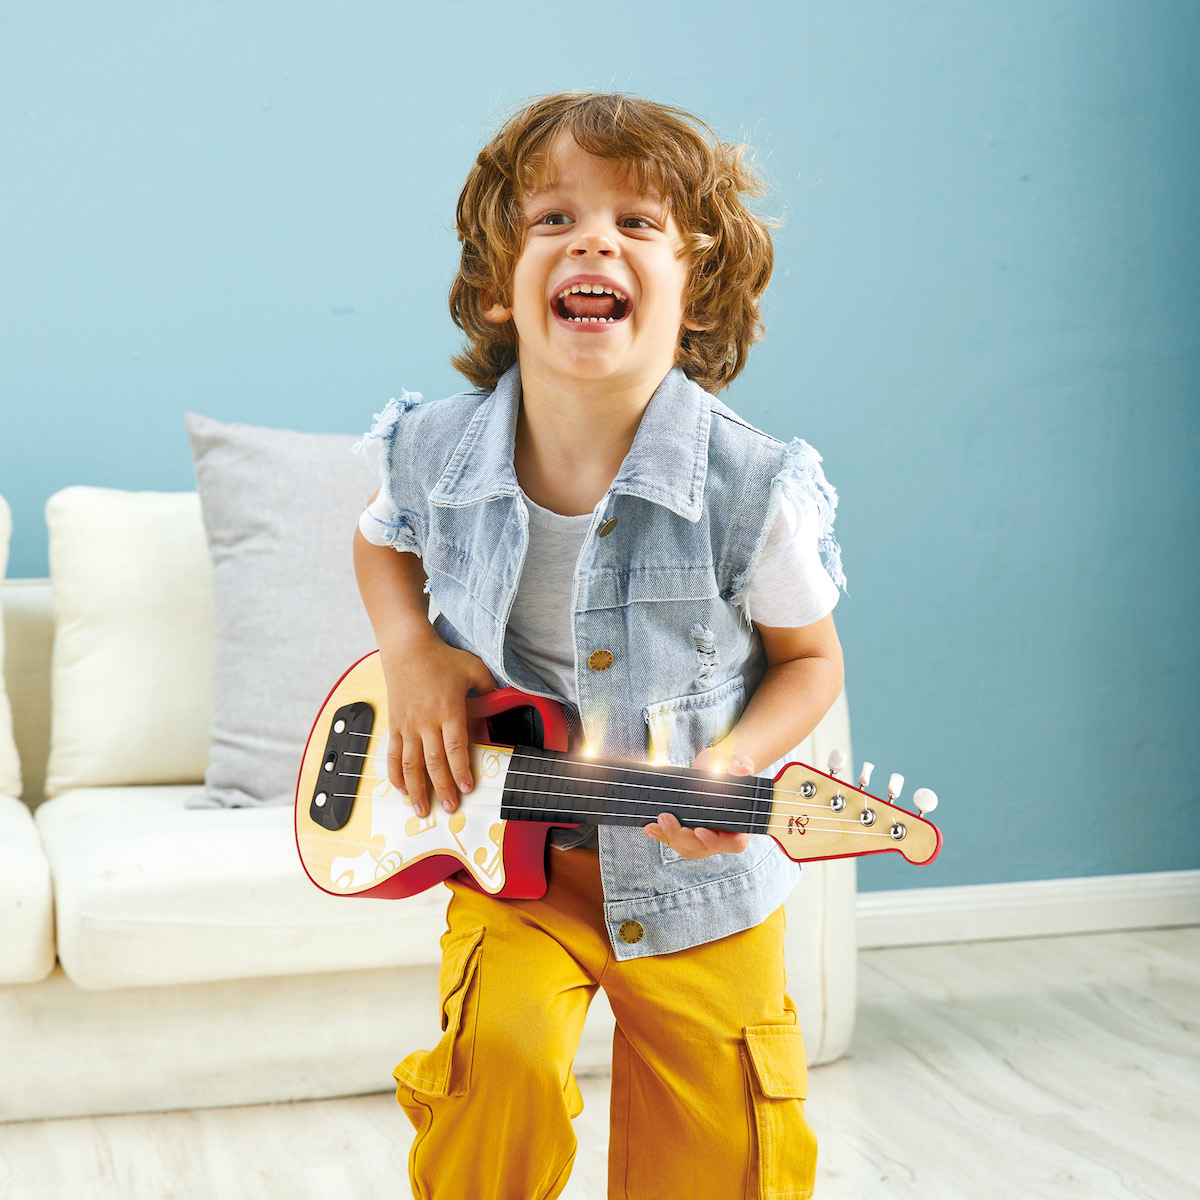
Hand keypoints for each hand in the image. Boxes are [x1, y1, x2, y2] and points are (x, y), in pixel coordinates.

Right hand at [379, 633, 495, 817]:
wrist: (407, 648)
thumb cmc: (442, 658)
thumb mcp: (474, 668)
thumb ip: (490, 688)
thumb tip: (502, 701)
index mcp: (448, 710)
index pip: (455, 747)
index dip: (460, 770)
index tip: (466, 788)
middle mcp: (426, 721)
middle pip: (433, 762)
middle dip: (442, 788)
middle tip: (450, 807)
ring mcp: (408, 725)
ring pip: (410, 764)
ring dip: (415, 789)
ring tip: (421, 809)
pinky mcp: (395, 724)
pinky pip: (393, 754)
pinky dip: (395, 774)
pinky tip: (400, 789)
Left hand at [642, 747, 754, 858]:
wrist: (719, 768)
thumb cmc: (731, 768)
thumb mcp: (738, 763)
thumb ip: (741, 766)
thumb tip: (741, 768)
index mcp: (741, 824)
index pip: (732, 843)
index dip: (715, 841)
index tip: (700, 831)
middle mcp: (723, 836)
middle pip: (703, 847)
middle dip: (682, 836)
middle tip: (665, 818)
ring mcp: (706, 837)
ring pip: (687, 847)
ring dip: (669, 837)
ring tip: (653, 825)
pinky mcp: (691, 832)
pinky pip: (676, 840)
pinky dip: (662, 834)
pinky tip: (650, 827)